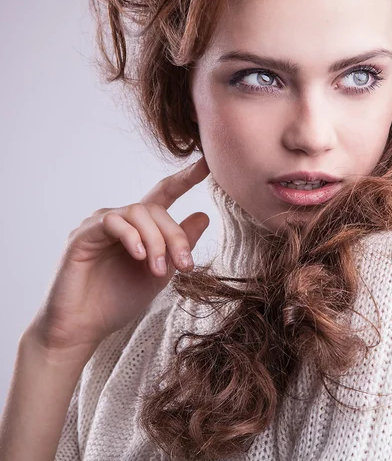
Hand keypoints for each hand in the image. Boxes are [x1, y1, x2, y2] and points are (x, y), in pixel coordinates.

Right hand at [28, 157, 210, 354]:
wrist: (83, 328)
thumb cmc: (118, 300)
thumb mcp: (161, 272)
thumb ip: (179, 245)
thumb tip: (204, 215)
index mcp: (140, 227)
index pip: (164, 194)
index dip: (185, 179)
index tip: (207, 164)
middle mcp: (120, 220)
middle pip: (156, 209)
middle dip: (176, 235)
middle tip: (186, 265)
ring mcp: (100, 224)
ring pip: (138, 212)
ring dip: (156, 240)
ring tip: (159, 270)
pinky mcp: (83, 235)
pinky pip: (112, 222)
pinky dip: (131, 237)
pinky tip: (139, 256)